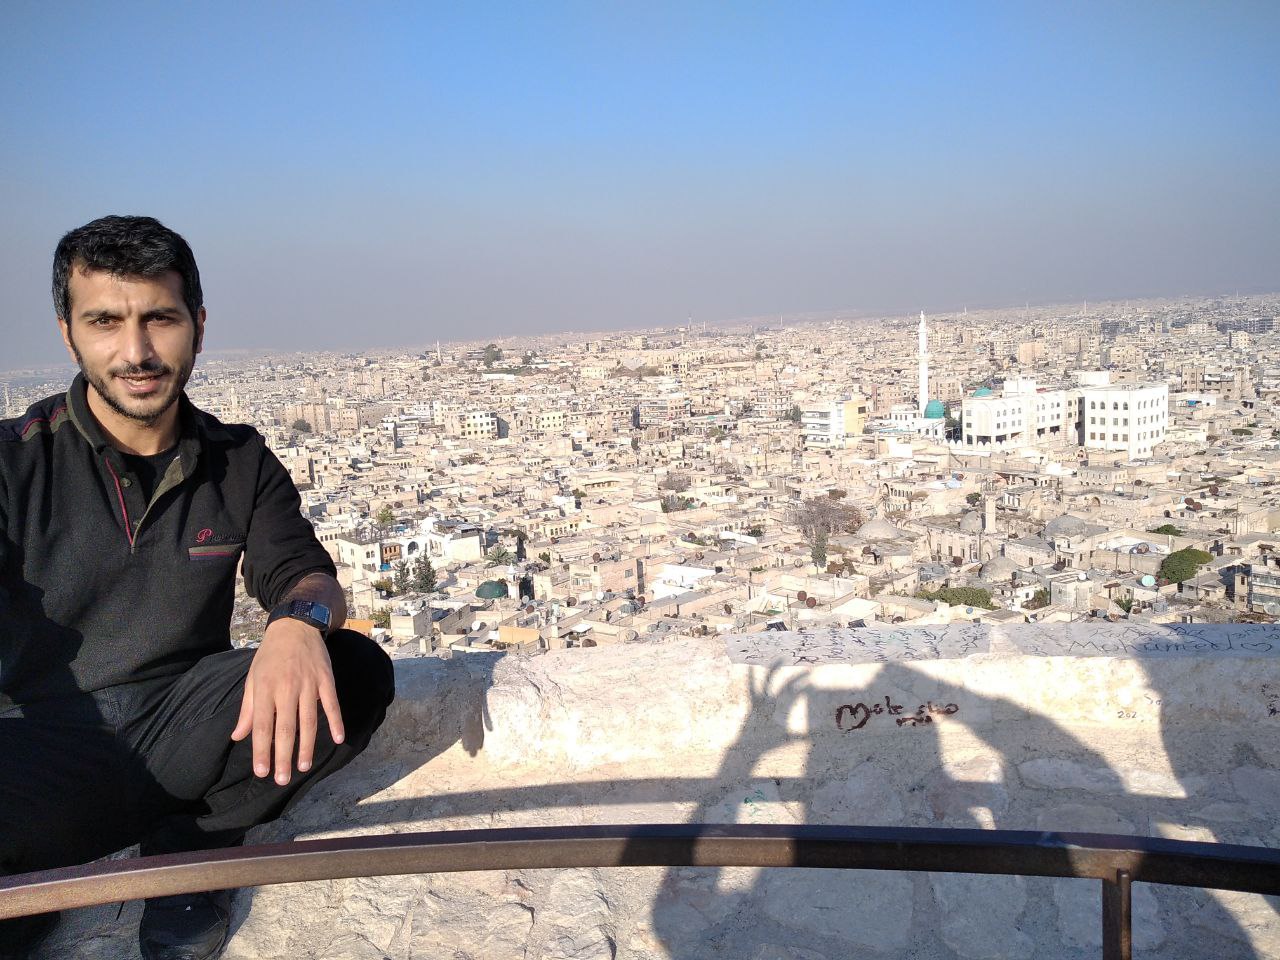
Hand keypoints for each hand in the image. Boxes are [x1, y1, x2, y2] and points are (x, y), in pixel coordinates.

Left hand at [230, 618, 344, 785]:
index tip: (262, 772)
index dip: (262, 750)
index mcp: (264, 688)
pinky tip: (337, 739)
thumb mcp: (252, 677)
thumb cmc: (270, 655)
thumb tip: (238, 736)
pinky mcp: (326, 679)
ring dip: (307, 746)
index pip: (262, 726)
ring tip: (304, 767)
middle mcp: (286, 688)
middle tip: (282, 779)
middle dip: (283, 756)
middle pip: (285, 728)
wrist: (296, 626)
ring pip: (308, 721)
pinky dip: (335, 721)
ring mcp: (309, 684)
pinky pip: (331, 704)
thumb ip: (248, 709)